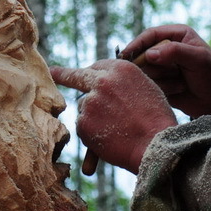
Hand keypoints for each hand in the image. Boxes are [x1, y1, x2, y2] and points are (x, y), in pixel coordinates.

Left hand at [51, 60, 176, 173]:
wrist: (155, 144)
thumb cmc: (156, 120)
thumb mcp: (146, 89)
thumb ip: (123, 83)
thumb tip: (109, 85)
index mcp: (121, 68)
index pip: (98, 66)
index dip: (93, 73)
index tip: (81, 71)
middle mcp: (102, 81)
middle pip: (77, 76)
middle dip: (64, 74)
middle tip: (53, 72)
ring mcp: (90, 101)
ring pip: (84, 106)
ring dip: (93, 116)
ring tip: (116, 130)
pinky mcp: (83, 122)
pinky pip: (83, 125)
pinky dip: (92, 132)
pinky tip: (109, 138)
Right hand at [119, 25, 210, 119]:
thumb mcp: (198, 59)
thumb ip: (174, 52)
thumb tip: (149, 54)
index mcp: (176, 35)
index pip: (150, 35)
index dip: (137, 44)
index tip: (126, 56)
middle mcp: (167, 49)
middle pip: (143, 54)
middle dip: (153, 66)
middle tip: (172, 73)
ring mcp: (163, 67)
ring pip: (145, 72)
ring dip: (162, 80)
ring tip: (181, 83)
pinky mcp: (161, 84)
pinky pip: (150, 85)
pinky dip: (163, 89)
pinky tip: (179, 90)